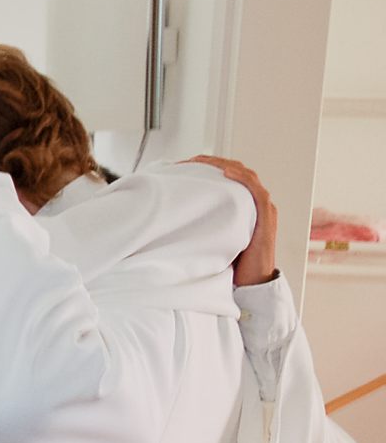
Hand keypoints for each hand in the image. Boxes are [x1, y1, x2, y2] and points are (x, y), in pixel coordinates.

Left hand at [185, 154, 277, 285]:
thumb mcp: (214, 237)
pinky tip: (228, 172)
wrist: (252, 283)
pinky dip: (243, 179)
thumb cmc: (232, 263)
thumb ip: (205, 223)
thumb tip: (175, 216)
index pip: (229, 177)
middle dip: (215, 162)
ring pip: (247, 176)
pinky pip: (256, 192)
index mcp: (244, 205)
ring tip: (205, 160)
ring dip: (226, 165)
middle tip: (192, 159)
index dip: (210, 167)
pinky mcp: (267, 217)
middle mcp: (256, 203)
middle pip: (237, 172)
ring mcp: (264, 209)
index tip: (188, 164)